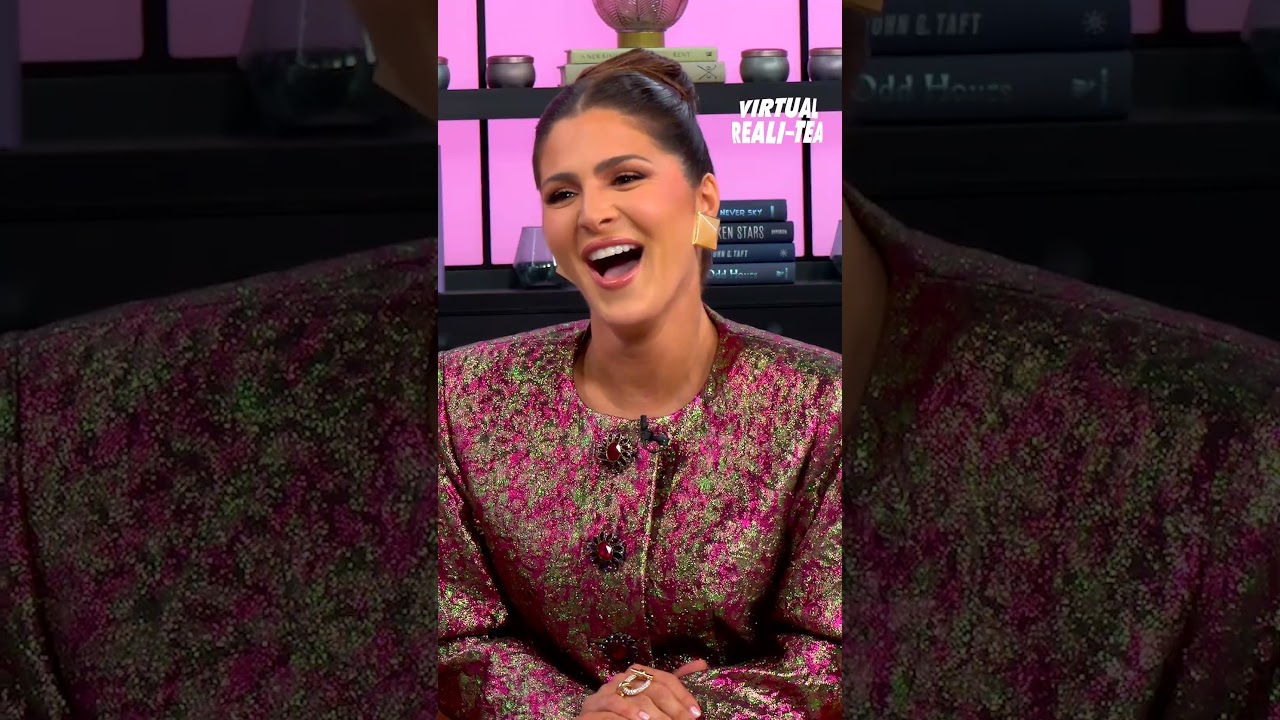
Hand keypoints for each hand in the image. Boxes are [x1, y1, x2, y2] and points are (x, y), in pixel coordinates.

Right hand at [580, 663, 705, 719]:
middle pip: (650, 688)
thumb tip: (701, 663)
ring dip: (653, 714)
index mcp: (633, 677)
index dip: (682, 695)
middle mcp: (617, 682)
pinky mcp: (589, 711)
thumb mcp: (652, 703)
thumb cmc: (628, 719)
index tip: (696, 713)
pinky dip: (627, 713)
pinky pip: (610, 709)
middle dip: (672, 707)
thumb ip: (672, 688)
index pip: (664, 679)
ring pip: (632, 698)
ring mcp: (600, 696)